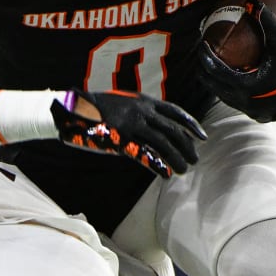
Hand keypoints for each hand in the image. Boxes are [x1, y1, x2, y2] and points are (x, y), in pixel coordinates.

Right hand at [50, 89, 204, 177]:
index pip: (175, 112)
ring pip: (162, 144)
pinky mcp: (121, 140)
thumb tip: (157, 123)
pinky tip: (165, 174)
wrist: (73, 109)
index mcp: (144, 101)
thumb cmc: (97, 108)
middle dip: (186, 146)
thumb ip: (141, 111)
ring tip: (183, 169)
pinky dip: (157, 165)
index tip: (202, 136)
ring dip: (176, 158)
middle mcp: (142, 112)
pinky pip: (145, 155)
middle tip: (194, 158)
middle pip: (173, 130)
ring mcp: (132, 126)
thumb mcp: (124, 103)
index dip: (191, 125)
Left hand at [195, 0, 275, 122]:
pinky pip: (239, 103)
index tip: (202, 45)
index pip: (215, 73)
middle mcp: (248, 104)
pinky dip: (232, 90)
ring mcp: (254, 112)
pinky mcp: (262, 115)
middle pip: (215, 87)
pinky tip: (234, 77)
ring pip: (226, 97)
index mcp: (248, 88)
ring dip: (217, 82)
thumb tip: (252, 0)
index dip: (205, 58)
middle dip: (205, 71)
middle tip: (203, 54)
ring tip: (213, 65)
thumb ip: (267, 21)